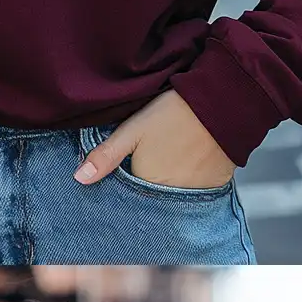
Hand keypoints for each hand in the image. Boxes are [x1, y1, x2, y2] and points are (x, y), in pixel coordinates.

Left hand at [73, 89, 233, 189]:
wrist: (221, 102)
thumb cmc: (174, 113)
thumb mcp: (133, 130)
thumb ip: (106, 156)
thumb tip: (80, 179)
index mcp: (147, 183)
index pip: (129, 197)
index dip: (124, 187)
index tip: (125, 177)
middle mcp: (171, 195)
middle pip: (151, 198)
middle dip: (144, 189)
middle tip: (149, 166)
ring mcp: (195, 193)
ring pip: (173, 196)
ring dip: (167, 187)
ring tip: (169, 165)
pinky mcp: (215, 186)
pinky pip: (196, 193)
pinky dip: (190, 184)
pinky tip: (187, 166)